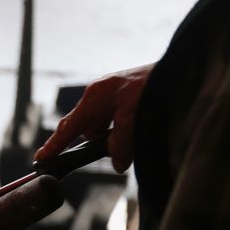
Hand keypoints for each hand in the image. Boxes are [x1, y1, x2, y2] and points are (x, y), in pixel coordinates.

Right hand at [34, 64, 152, 172]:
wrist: (187, 68)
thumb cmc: (157, 88)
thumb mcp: (134, 122)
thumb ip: (120, 145)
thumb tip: (117, 162)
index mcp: (95, 97)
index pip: (69, 128)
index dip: (55, 146)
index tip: (41, 159)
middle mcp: (101, 93)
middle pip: (87, 127)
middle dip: (96, 143)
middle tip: (112, 153)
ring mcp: (115, 92)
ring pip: (106, 126)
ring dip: (117, 137)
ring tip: (139, 137)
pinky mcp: (129, 94)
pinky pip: (120, 119)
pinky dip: (127, 129)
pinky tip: (144, 128)